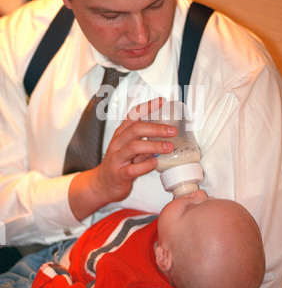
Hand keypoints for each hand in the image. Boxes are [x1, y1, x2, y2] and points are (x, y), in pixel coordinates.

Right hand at [69, 98, 176, 219]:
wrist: (102, 185)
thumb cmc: (119, 165)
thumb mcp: (130, 149)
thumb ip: (145, 141)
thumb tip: (166, 133)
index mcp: (121, 134)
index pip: (133, 115)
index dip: (147, 107)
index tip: (162, 102)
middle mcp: (118, 143)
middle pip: (135, 129)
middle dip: (156, 128)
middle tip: (172, 131)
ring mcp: (116, 158)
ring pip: (133, 147)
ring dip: (153, 146)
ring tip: (168, 147)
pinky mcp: (118, 174)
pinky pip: (132, 169)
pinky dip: (145, 165)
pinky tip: (155, 163)